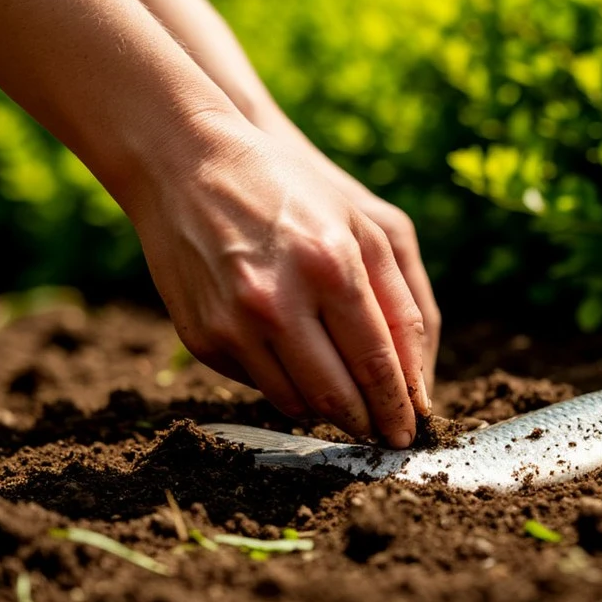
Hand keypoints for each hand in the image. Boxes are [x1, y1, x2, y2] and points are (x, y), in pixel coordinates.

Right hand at [129, 114, 430, 448]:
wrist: (186, 165)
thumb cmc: (290, 191)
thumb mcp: (360, 227)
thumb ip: (397, 301)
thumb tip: (415, 381)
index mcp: (330, 266)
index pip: (377, 362)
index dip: (399, 405)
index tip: (411, 432)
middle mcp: (278, 301)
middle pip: (338, 396)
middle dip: (368, 424)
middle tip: (385, 437)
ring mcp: (233, 323)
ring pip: (296, 402)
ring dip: (327, 412)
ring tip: (346, 406)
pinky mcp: (201, 337)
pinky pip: (256, 385)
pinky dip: (284, 387)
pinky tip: (296, 367)